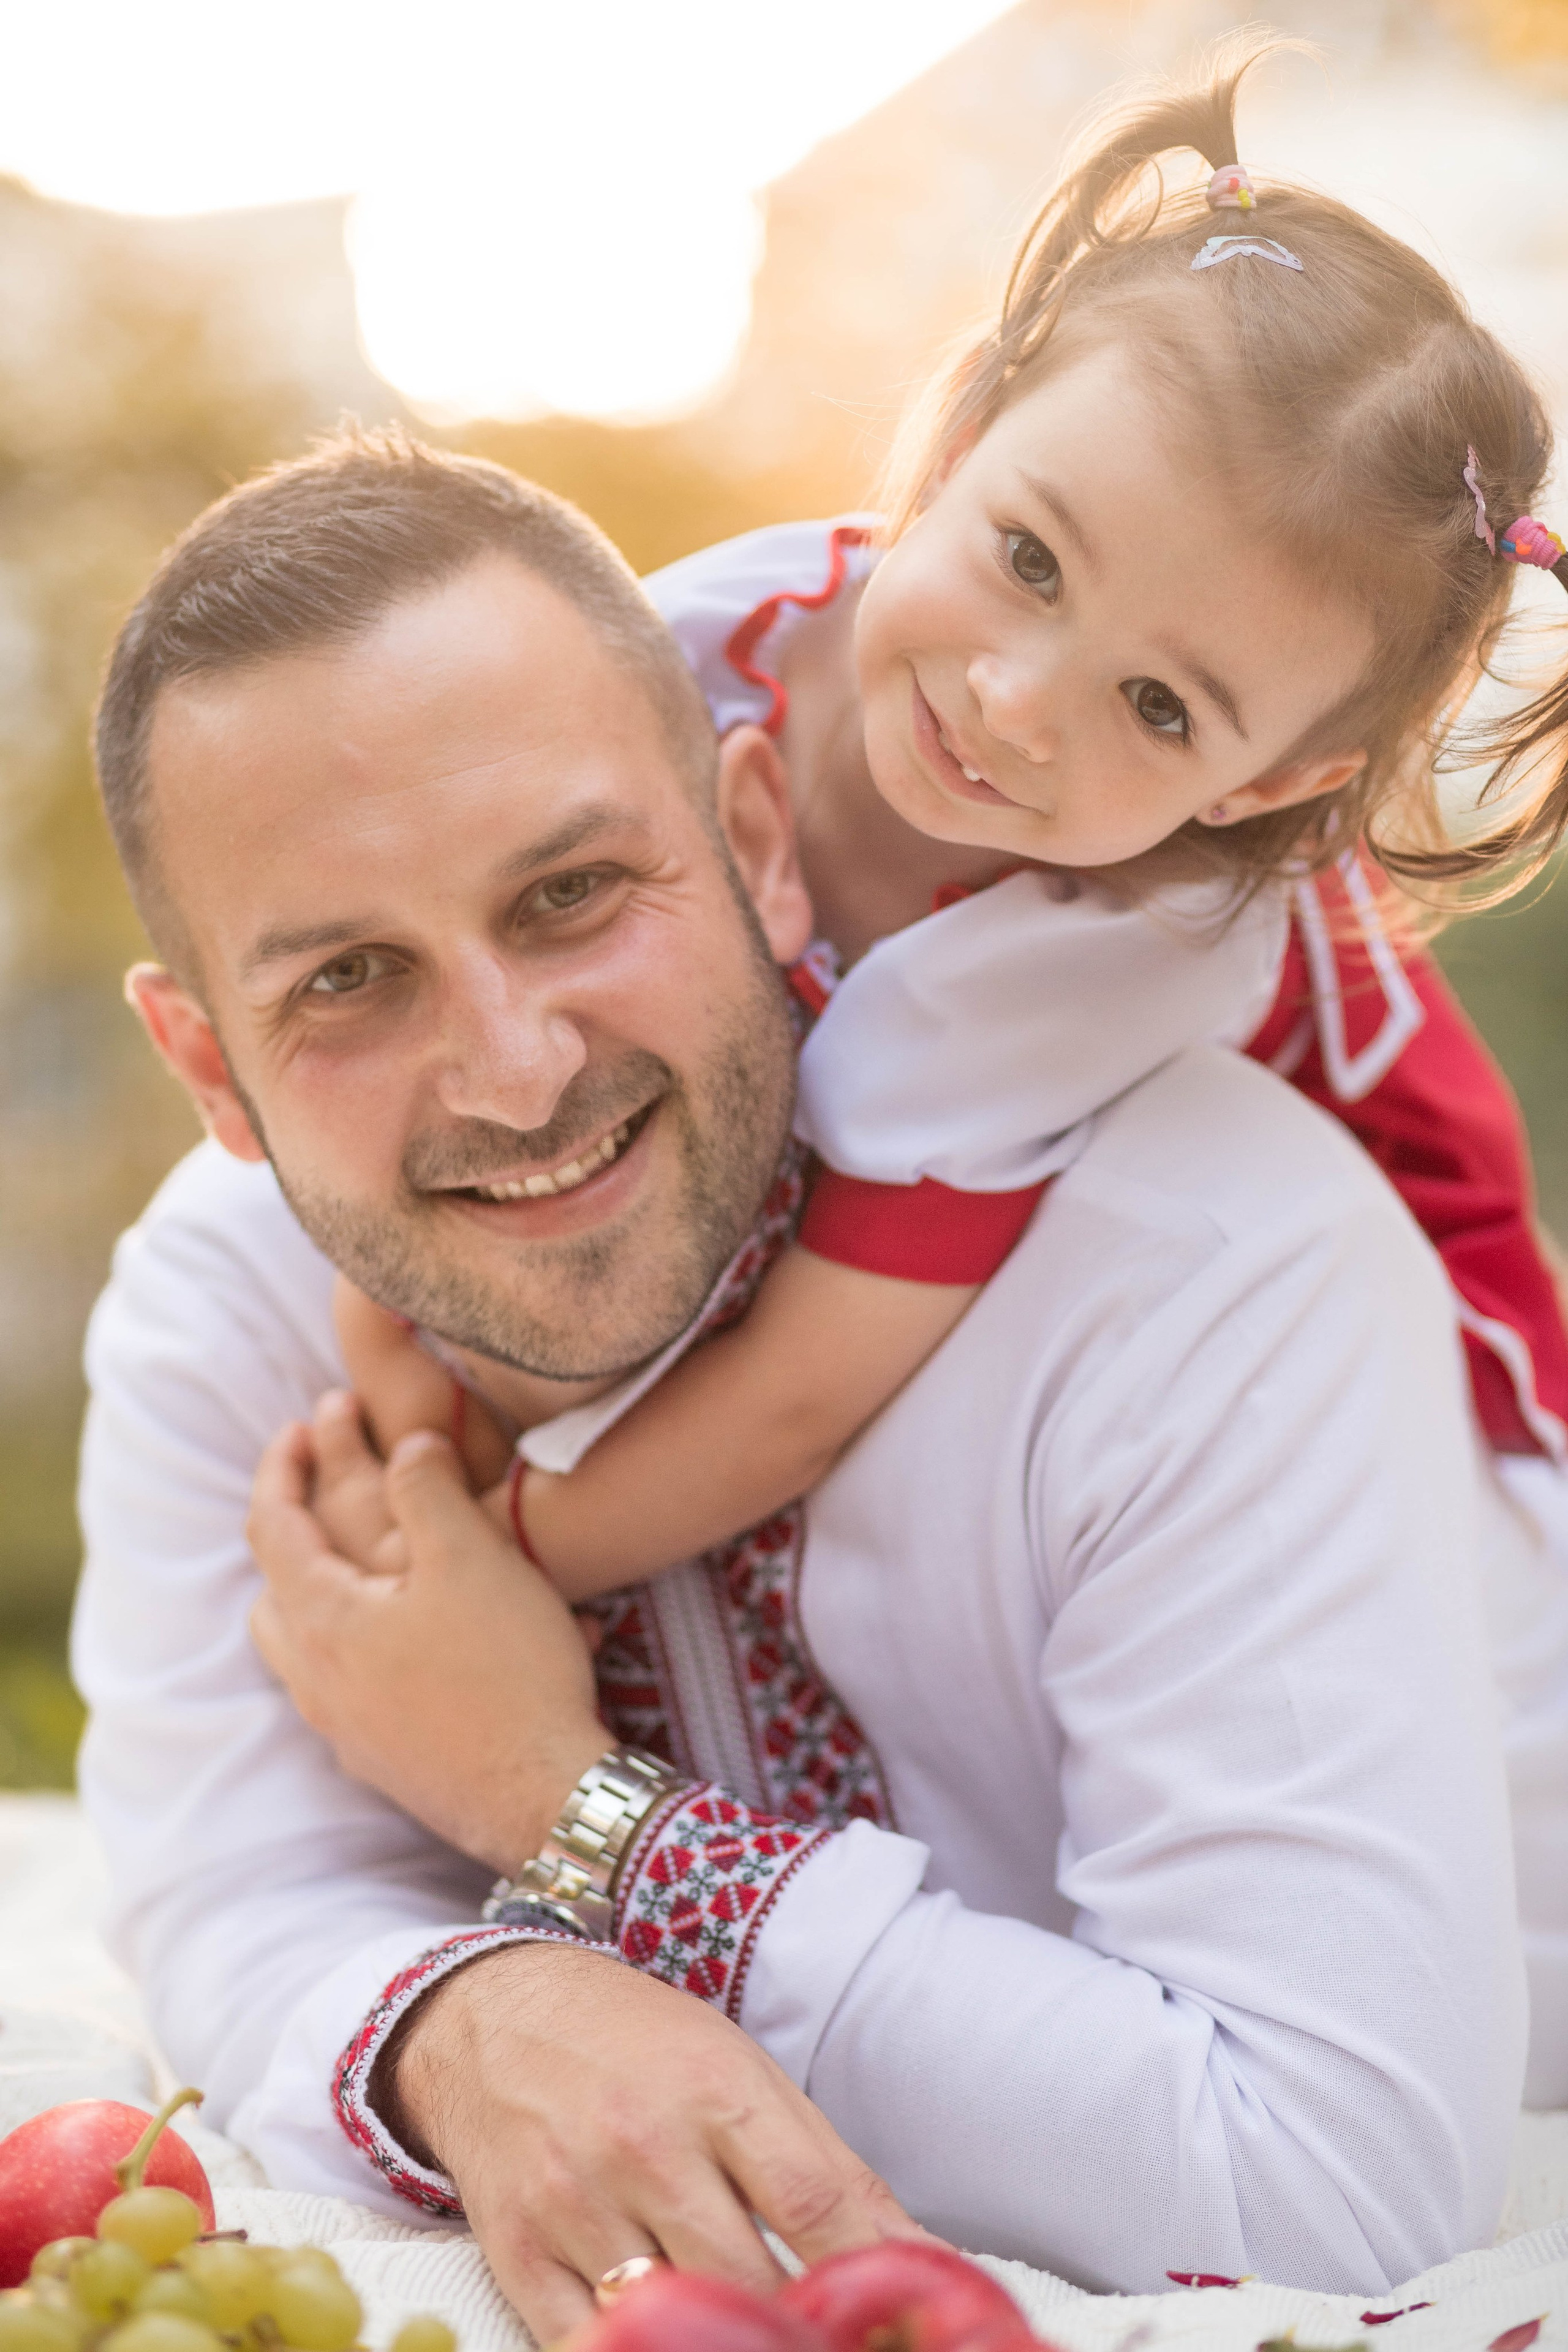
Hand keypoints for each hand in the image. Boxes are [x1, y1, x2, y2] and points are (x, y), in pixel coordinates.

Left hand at [247, 1420, 603, 1870]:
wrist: (542, 1797)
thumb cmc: (506, 1671)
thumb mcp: (472, 1556)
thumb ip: (427, 1488)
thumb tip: (407, 1445)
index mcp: (322, 1620)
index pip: (271, 1528)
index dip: (280, 1468)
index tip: (299, 1426)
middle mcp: (316, 1680)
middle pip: (273, 1595)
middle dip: (291, 1534)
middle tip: (323, 1492)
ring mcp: (345, 1729)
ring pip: (305, 1648)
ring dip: (322, 1595)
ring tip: (368, 1564)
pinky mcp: (380, 1761)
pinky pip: (348, 1688)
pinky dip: (361, 1645)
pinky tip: (417, 1640)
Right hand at [383, 1939, 921, 2339]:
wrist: (493, 2016)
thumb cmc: (637, 2046)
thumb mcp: (743, 2073)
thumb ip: (830, 2173)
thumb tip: (922, 2261)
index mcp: (715, 2090)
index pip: (814, 2204)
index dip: (869, 2280)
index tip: (902, 2324)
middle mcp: (643, 2146)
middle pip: (748, 2282)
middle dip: (799, 2330)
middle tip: (830, 2341)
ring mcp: (574, 2205)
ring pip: (670, 2326)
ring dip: (720, 2343)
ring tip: (754, 2340)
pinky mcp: (518, 2256)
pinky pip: (585, 2347)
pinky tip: (669, 2342)